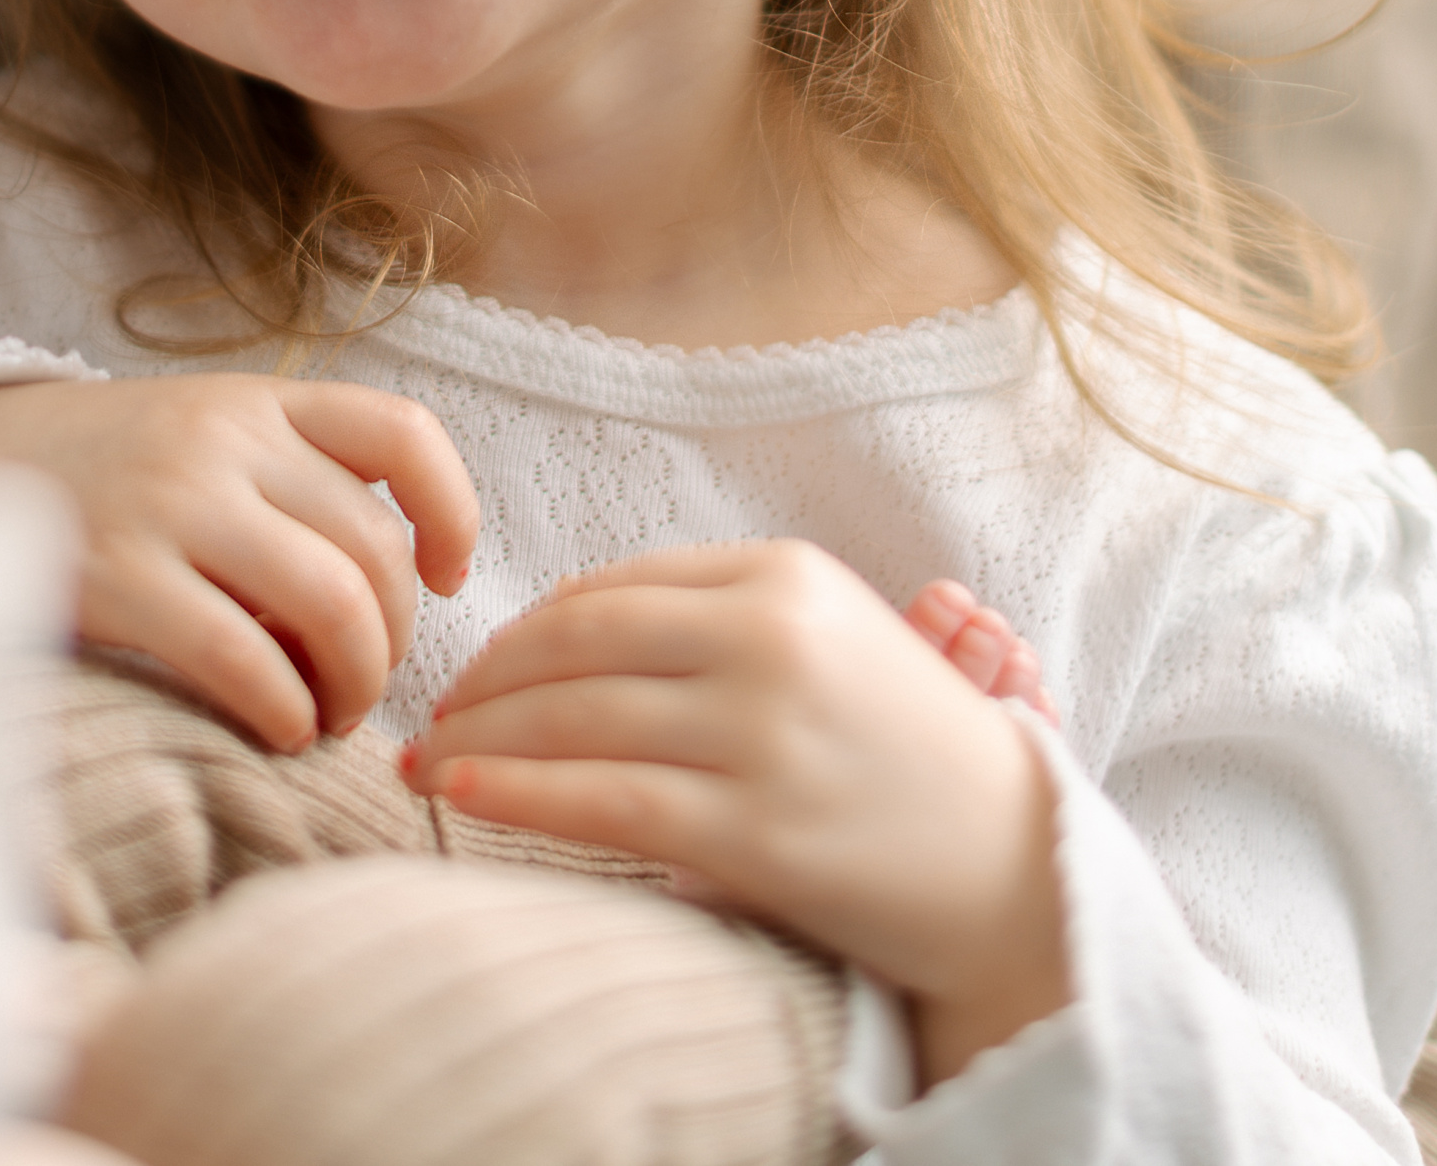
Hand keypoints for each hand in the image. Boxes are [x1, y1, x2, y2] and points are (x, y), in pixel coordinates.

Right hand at [0, 375, 476, 750]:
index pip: (402, 432)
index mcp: (262, 401)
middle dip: (395, 636)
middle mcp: (225, 440)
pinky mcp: (117, 576)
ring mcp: (172, 503)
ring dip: (354, 681)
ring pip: (327, 600)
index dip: (452, 509)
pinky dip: (283, 709)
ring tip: (332, 716)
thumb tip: (405, 584)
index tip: (450, 576)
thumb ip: (299, 481)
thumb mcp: (212, 437)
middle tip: (368, 683)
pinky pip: (241, 656)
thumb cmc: (119, 474)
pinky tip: (280, 729)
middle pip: (372, 547)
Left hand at [399, 539, 1067, 1085]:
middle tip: (431, 716)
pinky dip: (515, 796)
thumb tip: (560, 626)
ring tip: (426, 765)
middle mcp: (770, 635)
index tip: (474, 669)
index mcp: (782, 574)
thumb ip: (711, 617)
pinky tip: (460, 799)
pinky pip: (603, 799)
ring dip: (478, 741)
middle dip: (484, 683)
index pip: (610, 588)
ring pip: (576, 717)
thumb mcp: (822, 636)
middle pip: (577, 642)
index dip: (521, 628)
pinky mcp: (758, 824)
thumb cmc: (899, 748)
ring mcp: (764, 729)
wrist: (1010, 863)